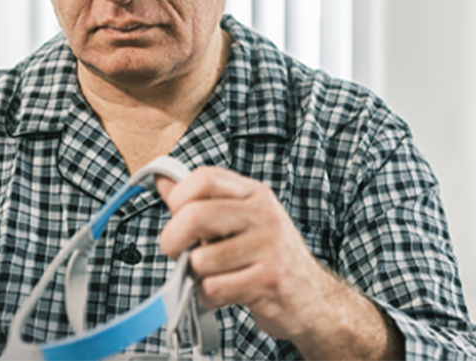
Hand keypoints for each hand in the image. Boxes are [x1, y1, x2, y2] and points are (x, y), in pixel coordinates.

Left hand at [155, 166, 340, 341]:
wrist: (313, 298)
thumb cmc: (269, 258)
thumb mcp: (241, 222)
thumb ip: (201, 202)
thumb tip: (162, 182)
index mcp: (253, 195)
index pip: (203, 178)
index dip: (178, 199)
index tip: (177, 219)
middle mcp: (263, 215)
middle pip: (194, 216)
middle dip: (172, 240)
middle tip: (179, 253)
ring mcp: (269, 246)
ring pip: (200, 260)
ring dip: (197, 276)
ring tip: (216, 276)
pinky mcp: (269, 280)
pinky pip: (214, 288)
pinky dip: (210, 297)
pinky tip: (227, 293)